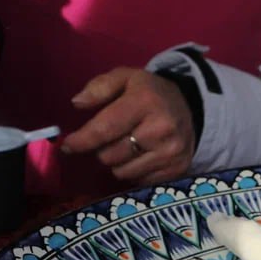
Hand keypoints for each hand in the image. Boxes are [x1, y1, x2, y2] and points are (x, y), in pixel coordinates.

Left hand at [62, 67, 195, 184]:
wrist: (192, 108)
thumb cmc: (150, 93)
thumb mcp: (126, 78)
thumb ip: (99, 87)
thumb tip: (77, 104)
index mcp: (146, 102)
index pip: (106, 128)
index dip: (83, 140)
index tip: (68, 146)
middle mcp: (161, 130)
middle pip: (110, 155)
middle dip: (102, 149)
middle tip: (109, 139)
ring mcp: (171, 153)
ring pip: (123, 172)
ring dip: (117, 162)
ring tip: (126, 147)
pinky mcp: (177, 170)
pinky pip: (139, 181)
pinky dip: (134, 171)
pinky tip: (141, 156)